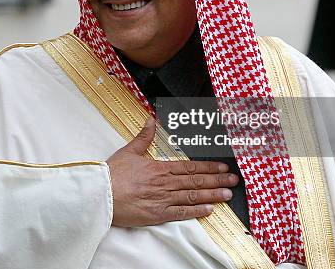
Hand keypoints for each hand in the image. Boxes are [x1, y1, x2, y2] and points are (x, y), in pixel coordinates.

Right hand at [107, 117, 238, 227]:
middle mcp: (165, 183)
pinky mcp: (157, 214)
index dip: (208, 167)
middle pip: (196, 182)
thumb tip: (151, 120)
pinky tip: (208, 211)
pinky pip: (181, 213)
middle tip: (233, 180)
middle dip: (217, 180)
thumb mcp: (129, 151)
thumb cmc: (112, 174)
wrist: (101, 194)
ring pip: (192, 197)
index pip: (190, 167)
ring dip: (211, 195)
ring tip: (226, 194)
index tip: (223, 167)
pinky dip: (195, 212)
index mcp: (160, 168)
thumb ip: (143, 137)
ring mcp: (163, 199)